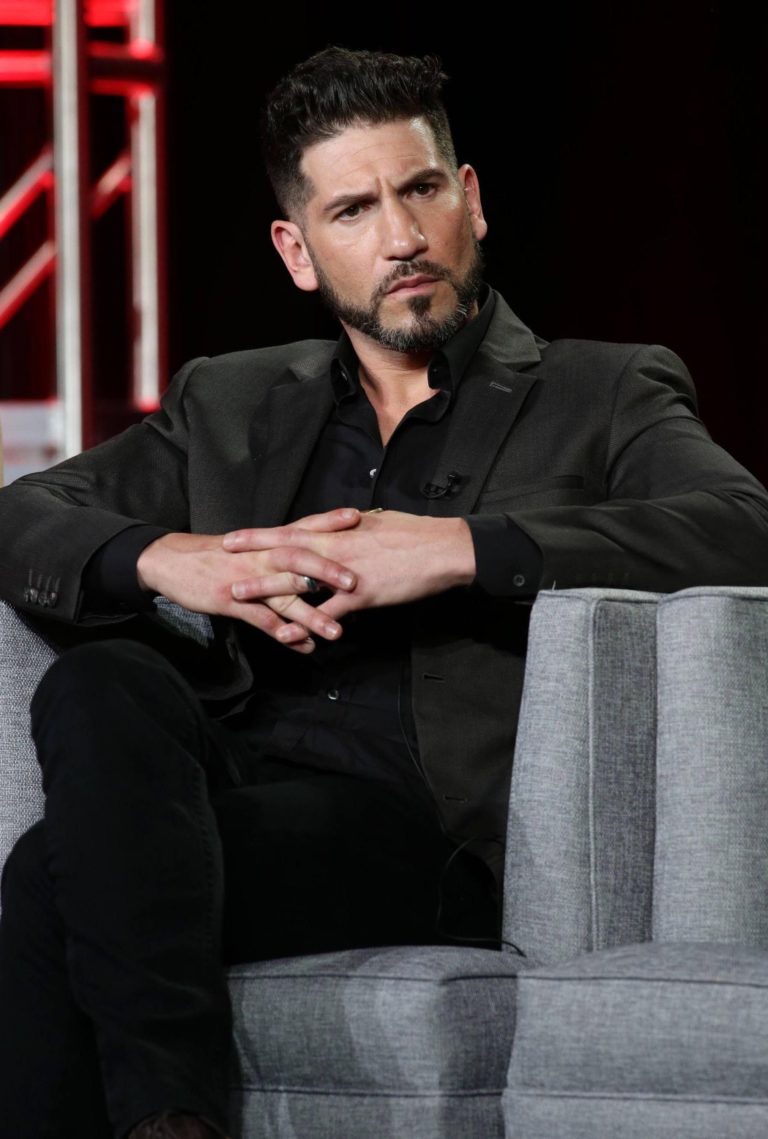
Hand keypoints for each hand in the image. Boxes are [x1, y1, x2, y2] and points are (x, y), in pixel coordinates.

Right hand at [137, 508, 360, 651]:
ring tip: (336, 632)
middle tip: (355, 582)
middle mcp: (261, 558)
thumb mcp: (250, 547)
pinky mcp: (232, 602)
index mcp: (267, 542)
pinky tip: (300, 645)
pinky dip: (281, 633)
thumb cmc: (217, 555)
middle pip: (298, 559)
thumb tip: (312, 558)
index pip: (303, 527)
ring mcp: (247, 581)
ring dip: (311, 616)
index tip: (359, 517)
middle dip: (327, 570)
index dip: (329, 522)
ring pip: (284, 597)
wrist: (171, 561)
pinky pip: (261, 620)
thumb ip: (280, 550)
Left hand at [222, 510, 475, 620]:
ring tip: (236, 595)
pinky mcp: (359, 595)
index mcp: (339, 531)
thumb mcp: (379, 525)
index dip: (261, 533)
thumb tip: (344, 529)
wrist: (442, 549)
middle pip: (283, 549)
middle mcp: (335, 548)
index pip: (291, 529)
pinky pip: (326, 613)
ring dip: (265, 588)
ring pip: (295, 580)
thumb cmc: (415, 534)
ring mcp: (343, 572)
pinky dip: (305, 625)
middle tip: (220, 558)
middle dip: (250, 555)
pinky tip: (288, 636)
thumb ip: (354, 531)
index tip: (235, 536)